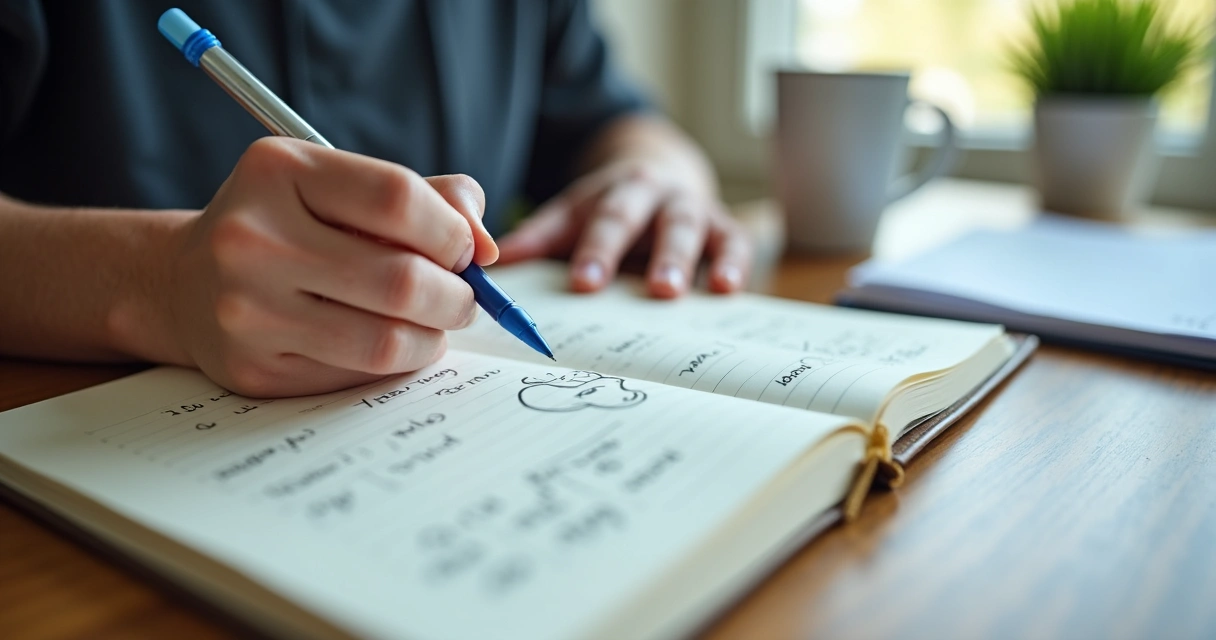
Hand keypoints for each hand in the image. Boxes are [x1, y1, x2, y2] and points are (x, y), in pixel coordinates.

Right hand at [161, 137, 496, 396]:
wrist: (184, 283)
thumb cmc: (289, 225)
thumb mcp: (341, 186)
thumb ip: (429, 198)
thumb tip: (485, 248)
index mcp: (279, 171)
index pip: (398, 198)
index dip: (452, 231)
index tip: (464, 250)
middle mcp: (252, 238)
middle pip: (402, 280)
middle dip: (456, 296)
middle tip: (463, 298)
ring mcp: (247, 309)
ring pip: (386, 341)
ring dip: (433, 338)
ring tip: (433, 324)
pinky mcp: (254, 368)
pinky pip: (357, 375)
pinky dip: (393, 363)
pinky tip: (387, 342)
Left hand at [495, 158, 751, 297]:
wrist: (660, 177)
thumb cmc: (608, 210)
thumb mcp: (573, 216)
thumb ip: (538, 239)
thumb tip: (491, 265)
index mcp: (616, 191)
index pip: (602, 220)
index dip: (596, 251)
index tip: (584, 284)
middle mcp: (657, 195)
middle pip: (650, 222)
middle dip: (650, 256)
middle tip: (650, 291)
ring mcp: (693, 210)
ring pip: (692, 230)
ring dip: (684, 260)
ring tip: (677, 293)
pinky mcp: (724, 228)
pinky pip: (734, 244)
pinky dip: (735, 264)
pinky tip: (729, 289)